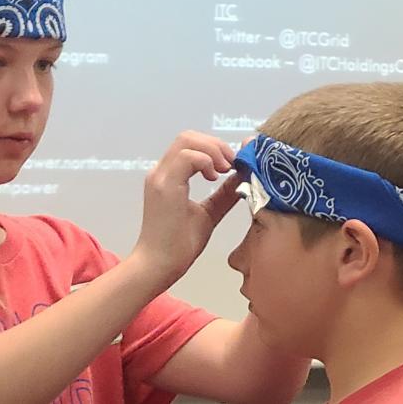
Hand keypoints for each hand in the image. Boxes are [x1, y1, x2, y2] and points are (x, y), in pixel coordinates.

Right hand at [135, 131, 241, 283]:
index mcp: (169, 177)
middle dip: (216, 145)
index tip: (235, 163)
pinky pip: (187, 157)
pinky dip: (206, 161)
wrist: (159, 266)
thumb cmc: (179, 245)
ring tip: (225, 171)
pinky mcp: (164, 186)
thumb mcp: (209, 213)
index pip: (191, 145)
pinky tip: (214, 179)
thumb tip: (243, 179)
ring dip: (213, 151)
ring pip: (187, 140)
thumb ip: (223, 195)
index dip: (216, 148)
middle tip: (232, 165)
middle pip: (189, 136)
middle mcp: (161, 172)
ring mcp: (160, 177)